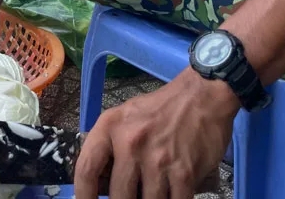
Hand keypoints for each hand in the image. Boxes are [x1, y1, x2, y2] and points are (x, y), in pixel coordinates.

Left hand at [75, 69, 236, 198]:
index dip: (83, 195)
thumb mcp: (125, 117)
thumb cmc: (160, 109)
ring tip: (153, 192)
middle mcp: (131, 143)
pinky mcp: (184, 173)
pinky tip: (171, 196)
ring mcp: (158, 160)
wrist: (202, 96)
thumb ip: (110, 147)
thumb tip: (99, 185)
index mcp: (110, 127)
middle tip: (130, 198)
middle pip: (118, 196)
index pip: (86, 169)